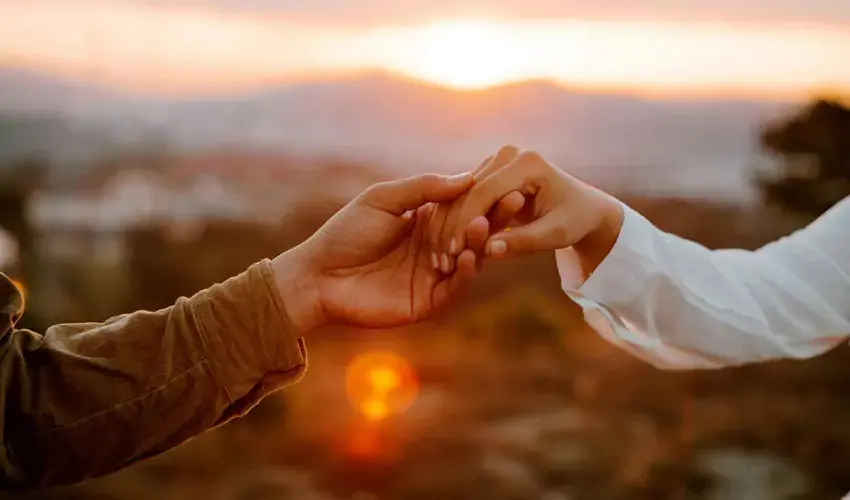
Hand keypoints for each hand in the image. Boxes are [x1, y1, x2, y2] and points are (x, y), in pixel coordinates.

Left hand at [271, 173, 484, 334]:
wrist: (318, 276)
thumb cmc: (345, 233)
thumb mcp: (382, 200)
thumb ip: (422, 188)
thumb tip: (467, 178)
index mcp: (426, 220)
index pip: (464, 206)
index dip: (484, 194)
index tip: (505, 177)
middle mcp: (436, 247)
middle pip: (474, 232)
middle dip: (494, 217)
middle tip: (514, 199)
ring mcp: (433, 276)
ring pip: (469, 259)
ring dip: (480, 243)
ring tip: (486, 225)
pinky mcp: (427, 302)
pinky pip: (454, 288)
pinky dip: (465, 273)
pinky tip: (470, 257)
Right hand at [431, 145, 623, 273]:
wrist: (582, 208)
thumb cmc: (575, 221)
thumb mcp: (555, 235)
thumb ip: (523, 241)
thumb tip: (489, 251)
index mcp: (527, 162)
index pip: (485, 191)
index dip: (467, 222)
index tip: (456, 252)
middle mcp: (509, 154)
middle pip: (468, 190)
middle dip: (454, 225)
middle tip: (443, 258)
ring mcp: (497, 160)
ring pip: (461, 193)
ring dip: (449, 223)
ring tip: (442, 255)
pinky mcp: (489, 171)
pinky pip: (464, 196)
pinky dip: (454, 219)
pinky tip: (447, 244)